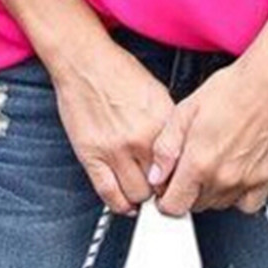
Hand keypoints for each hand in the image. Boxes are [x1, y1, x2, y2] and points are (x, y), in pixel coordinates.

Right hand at [39, 15, 174, 215]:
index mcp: (161, 121)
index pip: (181, 165)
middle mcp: (141, 138)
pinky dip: (119, 204)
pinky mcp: (92, 156)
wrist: (86, 62)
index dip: (181, 175)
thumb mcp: (157, 92)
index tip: (178, 179)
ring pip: (137, 195)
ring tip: (141, 188)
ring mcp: (115, 149)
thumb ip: (168, 124)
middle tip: (159, 186)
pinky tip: (124, 201)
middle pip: (161, 185)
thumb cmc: (119, 72)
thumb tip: (178, 149)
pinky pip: (109, 194)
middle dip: (162, 188)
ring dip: (141, 196)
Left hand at [149, 53, 267, 216]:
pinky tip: (234, 174)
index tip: (169, 184)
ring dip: (211, 191)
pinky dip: (238, 196)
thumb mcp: (185, 111)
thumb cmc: (231, 90)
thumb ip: (166, 147)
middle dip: (188, 190)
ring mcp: (246, 181)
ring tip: (215, 160)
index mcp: (198, 162)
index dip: (165, 196)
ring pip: (218, 204)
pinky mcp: (266, 179)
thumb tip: (157, 174)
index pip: (173, 206)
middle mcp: (222, 177)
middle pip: (195, 206)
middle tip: (192, 163)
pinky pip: (247, 205)